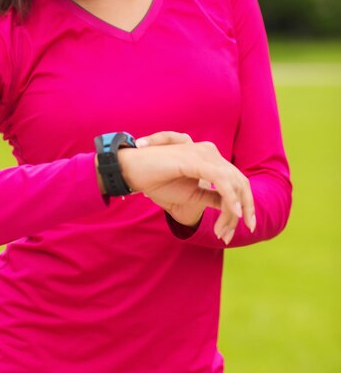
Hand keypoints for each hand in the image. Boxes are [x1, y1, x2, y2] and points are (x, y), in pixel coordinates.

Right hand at [119, 131, 255, 243]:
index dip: (244, 204)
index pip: (236, 180)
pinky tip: (235, 214)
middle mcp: (210, 152)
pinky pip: (221, 181)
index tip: (243, 228)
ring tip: (230, 230)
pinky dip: (231, 198)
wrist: (133, 171)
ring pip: (233, 183)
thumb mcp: (191, 194)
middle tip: (248, 230)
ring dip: (237, 209)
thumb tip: (231, 208)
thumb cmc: (158, 181)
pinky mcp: (196, 160)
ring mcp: (204, 154)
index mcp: (209, 158)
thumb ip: (211, 197)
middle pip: (240, 181)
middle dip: (248, 207)